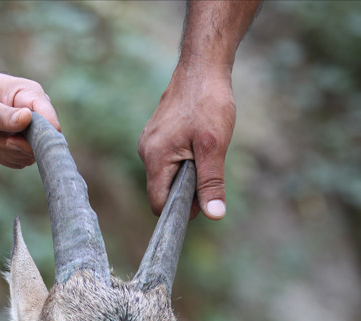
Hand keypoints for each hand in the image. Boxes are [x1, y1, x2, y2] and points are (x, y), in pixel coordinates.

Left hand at [0, 65, 59, 167]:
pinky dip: (5, 157)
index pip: (51, 123)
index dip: (39, 139)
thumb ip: (5, 116)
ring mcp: (28, 127)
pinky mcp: (20, 139)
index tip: (12, 140)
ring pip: (30, 155)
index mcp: (30, 95)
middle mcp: (34, 111)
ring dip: (8, 153)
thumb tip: (28, 118)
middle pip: (43, 144)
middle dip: (17, 147)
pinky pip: (21, 159)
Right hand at [138, 64, 235, 219]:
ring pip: (166, 176)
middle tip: (209, 169)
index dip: (182, 209)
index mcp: (155, 158)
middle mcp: (146, 152)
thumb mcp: (214, 146)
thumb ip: (211, 183)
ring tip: (204, 150)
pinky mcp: (156, 136)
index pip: (159, 204)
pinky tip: (197, 141)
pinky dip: (184, 160)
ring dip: (187, 174)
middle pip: (163, 191)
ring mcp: (149, 143)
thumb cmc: (208, 102)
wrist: (202, 66)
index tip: (203, 198)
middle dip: (186, 190)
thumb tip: (214, 215)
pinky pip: (167, 160)